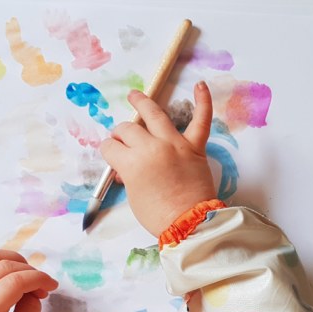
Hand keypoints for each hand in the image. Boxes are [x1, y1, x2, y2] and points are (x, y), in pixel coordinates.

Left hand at [0, 250, 57, 311]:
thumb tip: (34, 290)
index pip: (13, 281)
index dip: (38, 279)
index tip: (52, 287)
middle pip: (4, 266)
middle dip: (31, 272)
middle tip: (44, 289)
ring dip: (16, 262)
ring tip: (29, 279)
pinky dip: (5, 263)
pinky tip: (16, 277)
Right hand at [100, 81, 216, 236]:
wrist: (190, 224)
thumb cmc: (158, 216)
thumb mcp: (134, 197)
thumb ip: (129, 176)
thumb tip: (126, 167)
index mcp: (131, 162)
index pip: (111, 147)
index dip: (110, 151)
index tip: (113, 156)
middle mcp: (151, 147)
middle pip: (128, 129)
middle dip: (121, 134)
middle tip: (122, 139)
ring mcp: (174, 144)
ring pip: (155, 114)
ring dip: (143, 102)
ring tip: (135, 96)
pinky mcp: (195, 147)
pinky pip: (201, 120)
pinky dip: (203, 102)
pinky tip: (200, 86)